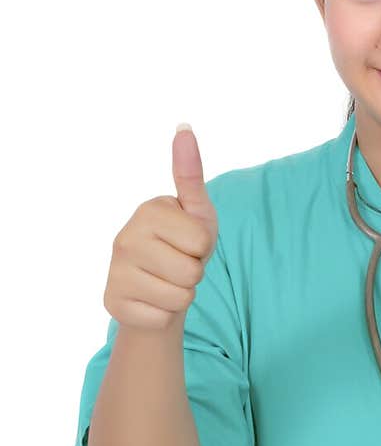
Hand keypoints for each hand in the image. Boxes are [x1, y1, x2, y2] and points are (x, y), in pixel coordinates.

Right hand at [104, 125, 217, 330]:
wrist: (156, 288)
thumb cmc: (182, 245)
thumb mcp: (196, 212)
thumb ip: (191, 174)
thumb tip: (184, 128)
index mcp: (148, 210)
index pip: (201, 241)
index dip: (203, 248)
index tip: (187, 243)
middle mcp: (124, 237)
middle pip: (191, 272)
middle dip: (193, 274)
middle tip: (177, 266)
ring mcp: (115, 271)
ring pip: (179, 298)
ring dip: (181, 295)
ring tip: (166, 282)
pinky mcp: (113, 302)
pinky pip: (162, 318)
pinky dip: (165, 315)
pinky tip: (152, 301)